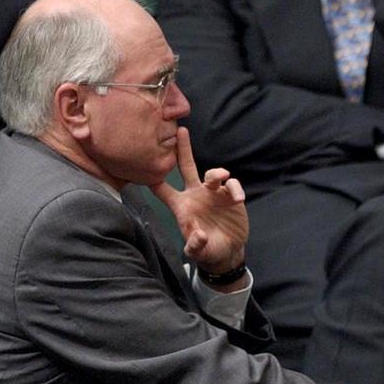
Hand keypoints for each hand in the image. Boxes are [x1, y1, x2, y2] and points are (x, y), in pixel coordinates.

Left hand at [150, 127, 247, 273]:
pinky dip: (235, 189)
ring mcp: (213, 194)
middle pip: (186, 166)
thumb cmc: (206, 251)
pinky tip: (238, 199)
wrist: (227, 252)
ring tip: (222, 177)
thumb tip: (198, 236)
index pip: (163, 189)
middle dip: (183, 148)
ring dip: (216, 173)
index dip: (154, 178)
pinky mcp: (230, 197)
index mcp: (181, 206)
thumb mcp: (197, 252)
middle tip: (181, 130)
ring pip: (212, 174)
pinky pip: (232, 186)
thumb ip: (195, 245)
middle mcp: (195, 194)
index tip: (145, 161)